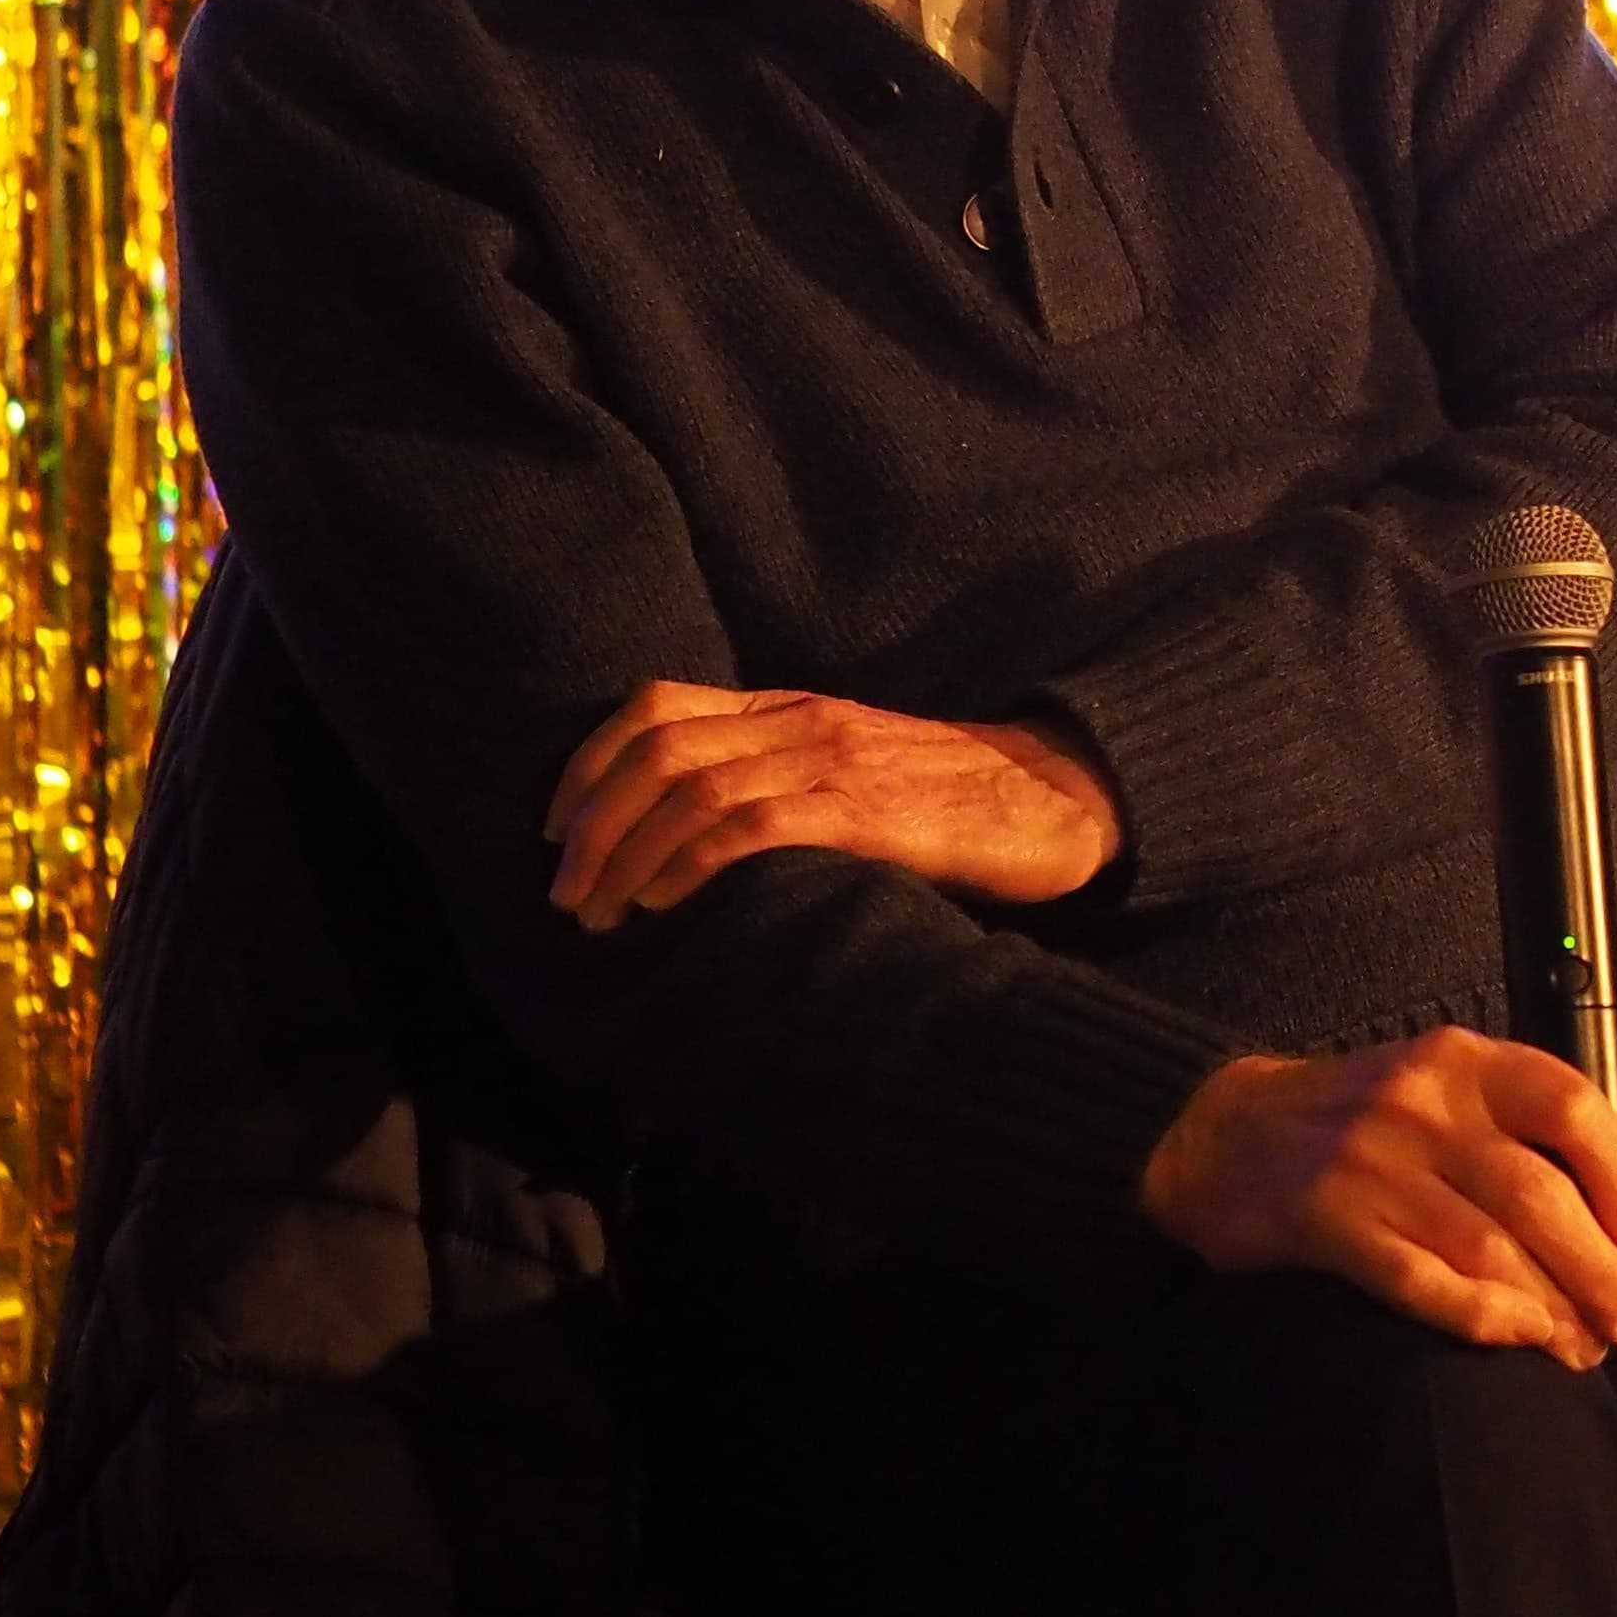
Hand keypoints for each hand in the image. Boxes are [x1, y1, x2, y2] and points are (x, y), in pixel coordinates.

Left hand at [542, 680, 1123, 926]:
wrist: (1059, 799)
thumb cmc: (957, 801)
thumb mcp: (855, 769)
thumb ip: (784, 782)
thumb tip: (688, 843)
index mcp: (792, 706)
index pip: (658, 703)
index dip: (589, 762)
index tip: (556, 828)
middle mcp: (802, 721)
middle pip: (658, 746)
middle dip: (591, 820)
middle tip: (564, 892)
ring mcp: (833, 762)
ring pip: (691, 787)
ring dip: (625, 853)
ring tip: (598, 913)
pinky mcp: (866, 811)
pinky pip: (752, 825)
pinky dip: (689, 863)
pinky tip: (663, 904)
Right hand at [1137, 1032, 1616, 1370]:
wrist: (1224, 1134)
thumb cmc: (1368, 1119)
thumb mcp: (1461, 1096)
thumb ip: (1557, 1132)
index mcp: (1464, 1062)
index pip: (1569, 1105)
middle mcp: (1421, 1103)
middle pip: (1536, 1190)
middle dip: (1601, 1266)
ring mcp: (1370, 1162)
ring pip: (1486, 1243)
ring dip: (1551, 1306)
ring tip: (1590, 1349)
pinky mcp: (1325, 1221)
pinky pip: (1418, 1278)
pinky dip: (1479, 1315)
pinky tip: (1519, 1340)